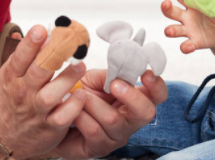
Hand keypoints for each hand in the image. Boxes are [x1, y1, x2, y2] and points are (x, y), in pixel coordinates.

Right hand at [0, 25, 87, 159]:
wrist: (4, 135)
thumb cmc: (12, 98)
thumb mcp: (10, 75)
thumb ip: (25, 54)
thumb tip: (43, 30)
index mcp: (13, 77)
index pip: (20, 58)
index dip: (30, 43)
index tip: (42, 29)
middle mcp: (23, 93)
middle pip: (38, 73)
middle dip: (54, 56)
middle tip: (70, 43)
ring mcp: (36, 111)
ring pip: (51, 95)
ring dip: (67, 79)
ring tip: (81, 66)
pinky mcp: (49, 127)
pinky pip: (62, 117)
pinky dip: (73, 106)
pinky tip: (81, 94)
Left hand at [48, 69, 167, 159]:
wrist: (57, 115)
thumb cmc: (80, 95)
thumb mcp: (95, 79)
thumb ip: (109, 74)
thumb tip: (121, 67)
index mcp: (134, 100)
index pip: (157, 96)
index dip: (157, 86)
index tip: (146, 74)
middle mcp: (130, 120)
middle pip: (146, 112)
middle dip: (131, 96)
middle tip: (115, 85)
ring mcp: (117, 136)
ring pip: (113, 119)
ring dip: (94, 103)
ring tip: (80, 94)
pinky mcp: (100, 148)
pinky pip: (94, 130)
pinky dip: (81, 115)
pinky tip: (74, 110)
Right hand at [162, 0, 214, 52]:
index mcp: (191, 4)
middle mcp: (185, 16)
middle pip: (171, 11)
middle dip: (166, 7)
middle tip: (166, 3)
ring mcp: (187, 30)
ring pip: (173, 29)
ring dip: (170, 30)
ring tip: (170, 30)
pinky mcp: (193, 42)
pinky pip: (185, 45)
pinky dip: (185, 47)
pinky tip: (190, 46)